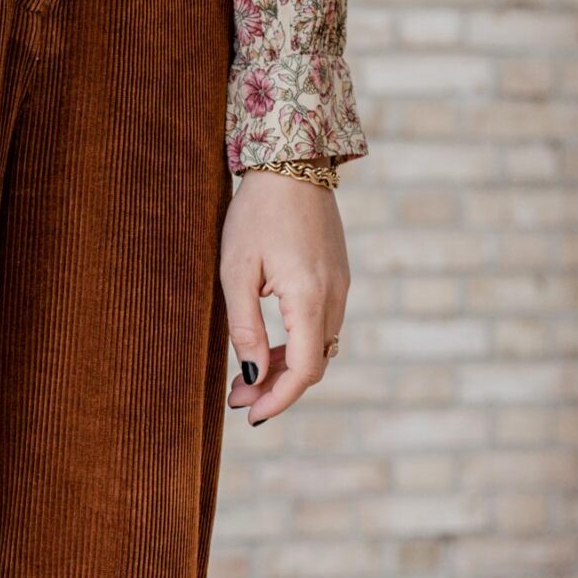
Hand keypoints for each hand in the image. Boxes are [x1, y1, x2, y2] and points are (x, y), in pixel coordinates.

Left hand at [221, 171, 348, 425]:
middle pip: (312, 365)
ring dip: (284, 368)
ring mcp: (341, 286)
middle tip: (236, 399)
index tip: (249, 416)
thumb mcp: (237, 271)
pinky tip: (267, 346)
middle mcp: (335, 297)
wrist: (293, 162)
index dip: (277, 400)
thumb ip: (245, 327)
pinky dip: (296, 345)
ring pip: (318, 347)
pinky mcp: (337, 276)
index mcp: (311, 299)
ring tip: (245, 377)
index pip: (302, 371)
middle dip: (276, 389)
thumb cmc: (256, 214)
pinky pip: (321, 326)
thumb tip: (252, 375)